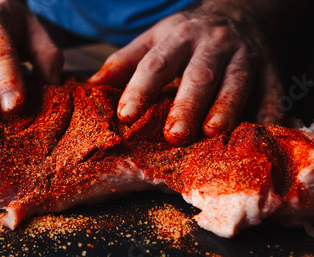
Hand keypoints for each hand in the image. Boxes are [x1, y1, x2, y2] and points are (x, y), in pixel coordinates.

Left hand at [89, 9, 283, 145]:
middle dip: (186, 105)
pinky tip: (261, 131)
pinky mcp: (272, 68)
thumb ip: (124, 62)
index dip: (141, 89)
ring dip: (226, 107)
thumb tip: (91, 85)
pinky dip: (269, 111)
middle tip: (173, 135)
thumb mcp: (153, 40)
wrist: (237, 12)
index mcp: (178, 38)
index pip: (156, 64)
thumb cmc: (186, 36)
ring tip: (212, 132)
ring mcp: (245, 55)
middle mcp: (213, 44)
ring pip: (236, 81)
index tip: (125, 116)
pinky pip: (272, 90)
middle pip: (199, 75)